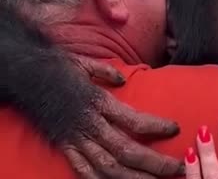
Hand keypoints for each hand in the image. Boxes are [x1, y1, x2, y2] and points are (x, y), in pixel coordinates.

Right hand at [61, 56, 183, 177]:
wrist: (25, 76)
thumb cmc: (58, 67)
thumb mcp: (85, 63)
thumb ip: (108, 73)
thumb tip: (124, 79)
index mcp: (98, 102)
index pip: (132, 120)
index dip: (156, 126)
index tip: (176, 128)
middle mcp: (89, 124)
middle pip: (126, 150)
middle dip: (154, 162)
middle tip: (178, 167)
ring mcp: (76, 139)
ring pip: (108, 166)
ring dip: (135, 178)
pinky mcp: (65, 147)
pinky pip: (83, 170)